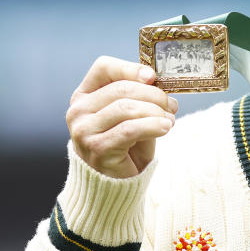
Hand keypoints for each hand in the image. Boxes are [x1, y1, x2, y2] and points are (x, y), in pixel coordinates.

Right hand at [66, 56, 177, 177]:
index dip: (130, 68)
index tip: (153, 77)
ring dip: (155, 111)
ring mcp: (84, 130)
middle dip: (153, 94)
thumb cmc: (126, 144)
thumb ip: (139, 96)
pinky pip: (129, 129)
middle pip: (121, 88)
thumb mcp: (132, 114)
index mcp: (84, 95)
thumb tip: (156, 80)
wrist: (117, 183)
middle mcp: (78, 110)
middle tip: (171, 105)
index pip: (103, 67)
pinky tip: (165, 127)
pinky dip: (152, 125)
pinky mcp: (97, 148)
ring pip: (126, 108)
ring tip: (169, 119)